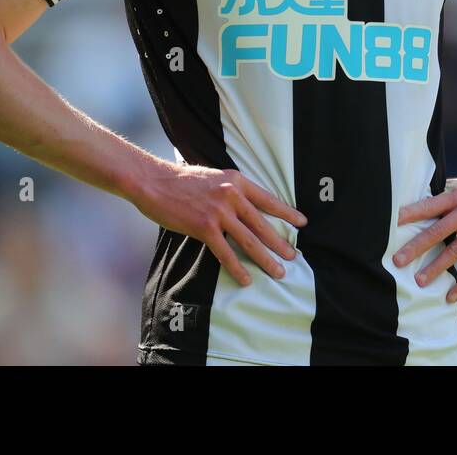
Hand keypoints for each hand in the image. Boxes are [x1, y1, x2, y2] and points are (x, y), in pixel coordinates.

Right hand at [133, 160, 306, 286]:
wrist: (154, 181)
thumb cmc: (181, 180)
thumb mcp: (213, 177)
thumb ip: (230, 189)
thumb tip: (245, 204)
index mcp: (236, 180)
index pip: (268, 199)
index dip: (287, 212)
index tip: (302, 223)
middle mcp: (232, 195)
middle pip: (263, 223)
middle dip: (280, 243)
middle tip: (294, 257)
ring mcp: (219, 211)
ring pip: (250, 240)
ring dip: (266, 259)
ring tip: (279, 272)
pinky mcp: (204, 227)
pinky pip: (226, 252)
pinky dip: (237, 268)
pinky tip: (246, 279)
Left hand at [393, 170, 456, 302]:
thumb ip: (444, 196)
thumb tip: (418, 202)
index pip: (429, 206)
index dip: (410, 214)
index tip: (392, 223)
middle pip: (437, 232)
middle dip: (416, 247)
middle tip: (398, 260)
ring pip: (455, 252)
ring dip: (436, 268)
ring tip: (419, 281)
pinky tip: (450, 295)